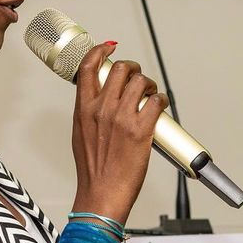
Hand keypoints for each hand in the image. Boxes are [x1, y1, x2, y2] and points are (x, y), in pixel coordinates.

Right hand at [70, 42, 169, 227]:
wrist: (102, 194)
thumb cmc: (93, 170)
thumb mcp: (80, 134)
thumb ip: (89, 113)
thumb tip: (99, 100)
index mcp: (83, 109)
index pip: (89, 68)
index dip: (100, 51)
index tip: (109, 47)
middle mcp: (102, 109)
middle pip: (120, 69)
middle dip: (133, 69)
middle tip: (137, 79)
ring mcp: (122, 118)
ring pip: (141, 81)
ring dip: (149, 84)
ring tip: (150, 95)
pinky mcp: (142, 130)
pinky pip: (157, 101)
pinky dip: (161, 100)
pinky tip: (159, 107)